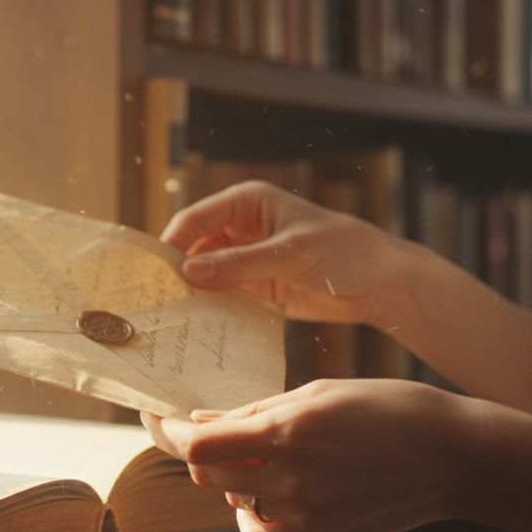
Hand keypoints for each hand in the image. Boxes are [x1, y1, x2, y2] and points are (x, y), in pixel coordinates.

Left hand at [141, 379, 483, 531]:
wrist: (454, 457)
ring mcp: (305, 516)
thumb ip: (256, 411)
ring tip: (276, 457)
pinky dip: (254, 516)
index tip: (155, 422)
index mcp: (287, 432)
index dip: (167, 434)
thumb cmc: (387, 410)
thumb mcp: (318, 393)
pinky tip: (275, 495)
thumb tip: (199, 423)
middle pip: (208, 476)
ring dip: (237, 480)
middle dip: (207, 454)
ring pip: (235, 502)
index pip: (198, 447)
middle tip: (226, 436)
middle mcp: (290, 478)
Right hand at [160, 180, 412, 327]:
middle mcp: (240, 228)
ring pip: (205, 275)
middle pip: (194, 249)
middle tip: (154, 303)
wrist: (381, 283)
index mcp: (245, 203)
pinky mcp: (255, 286)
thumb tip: (190, 272)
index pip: (194, 220)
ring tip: (170, 320)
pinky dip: (211, 310)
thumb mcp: (290, 254)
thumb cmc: (344, 251)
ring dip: (192, 295)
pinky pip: (223, 296)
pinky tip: (198, 328)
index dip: (171, 244)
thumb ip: (240, 264)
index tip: (151, 275)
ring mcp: (246, 258)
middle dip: (177, 273)